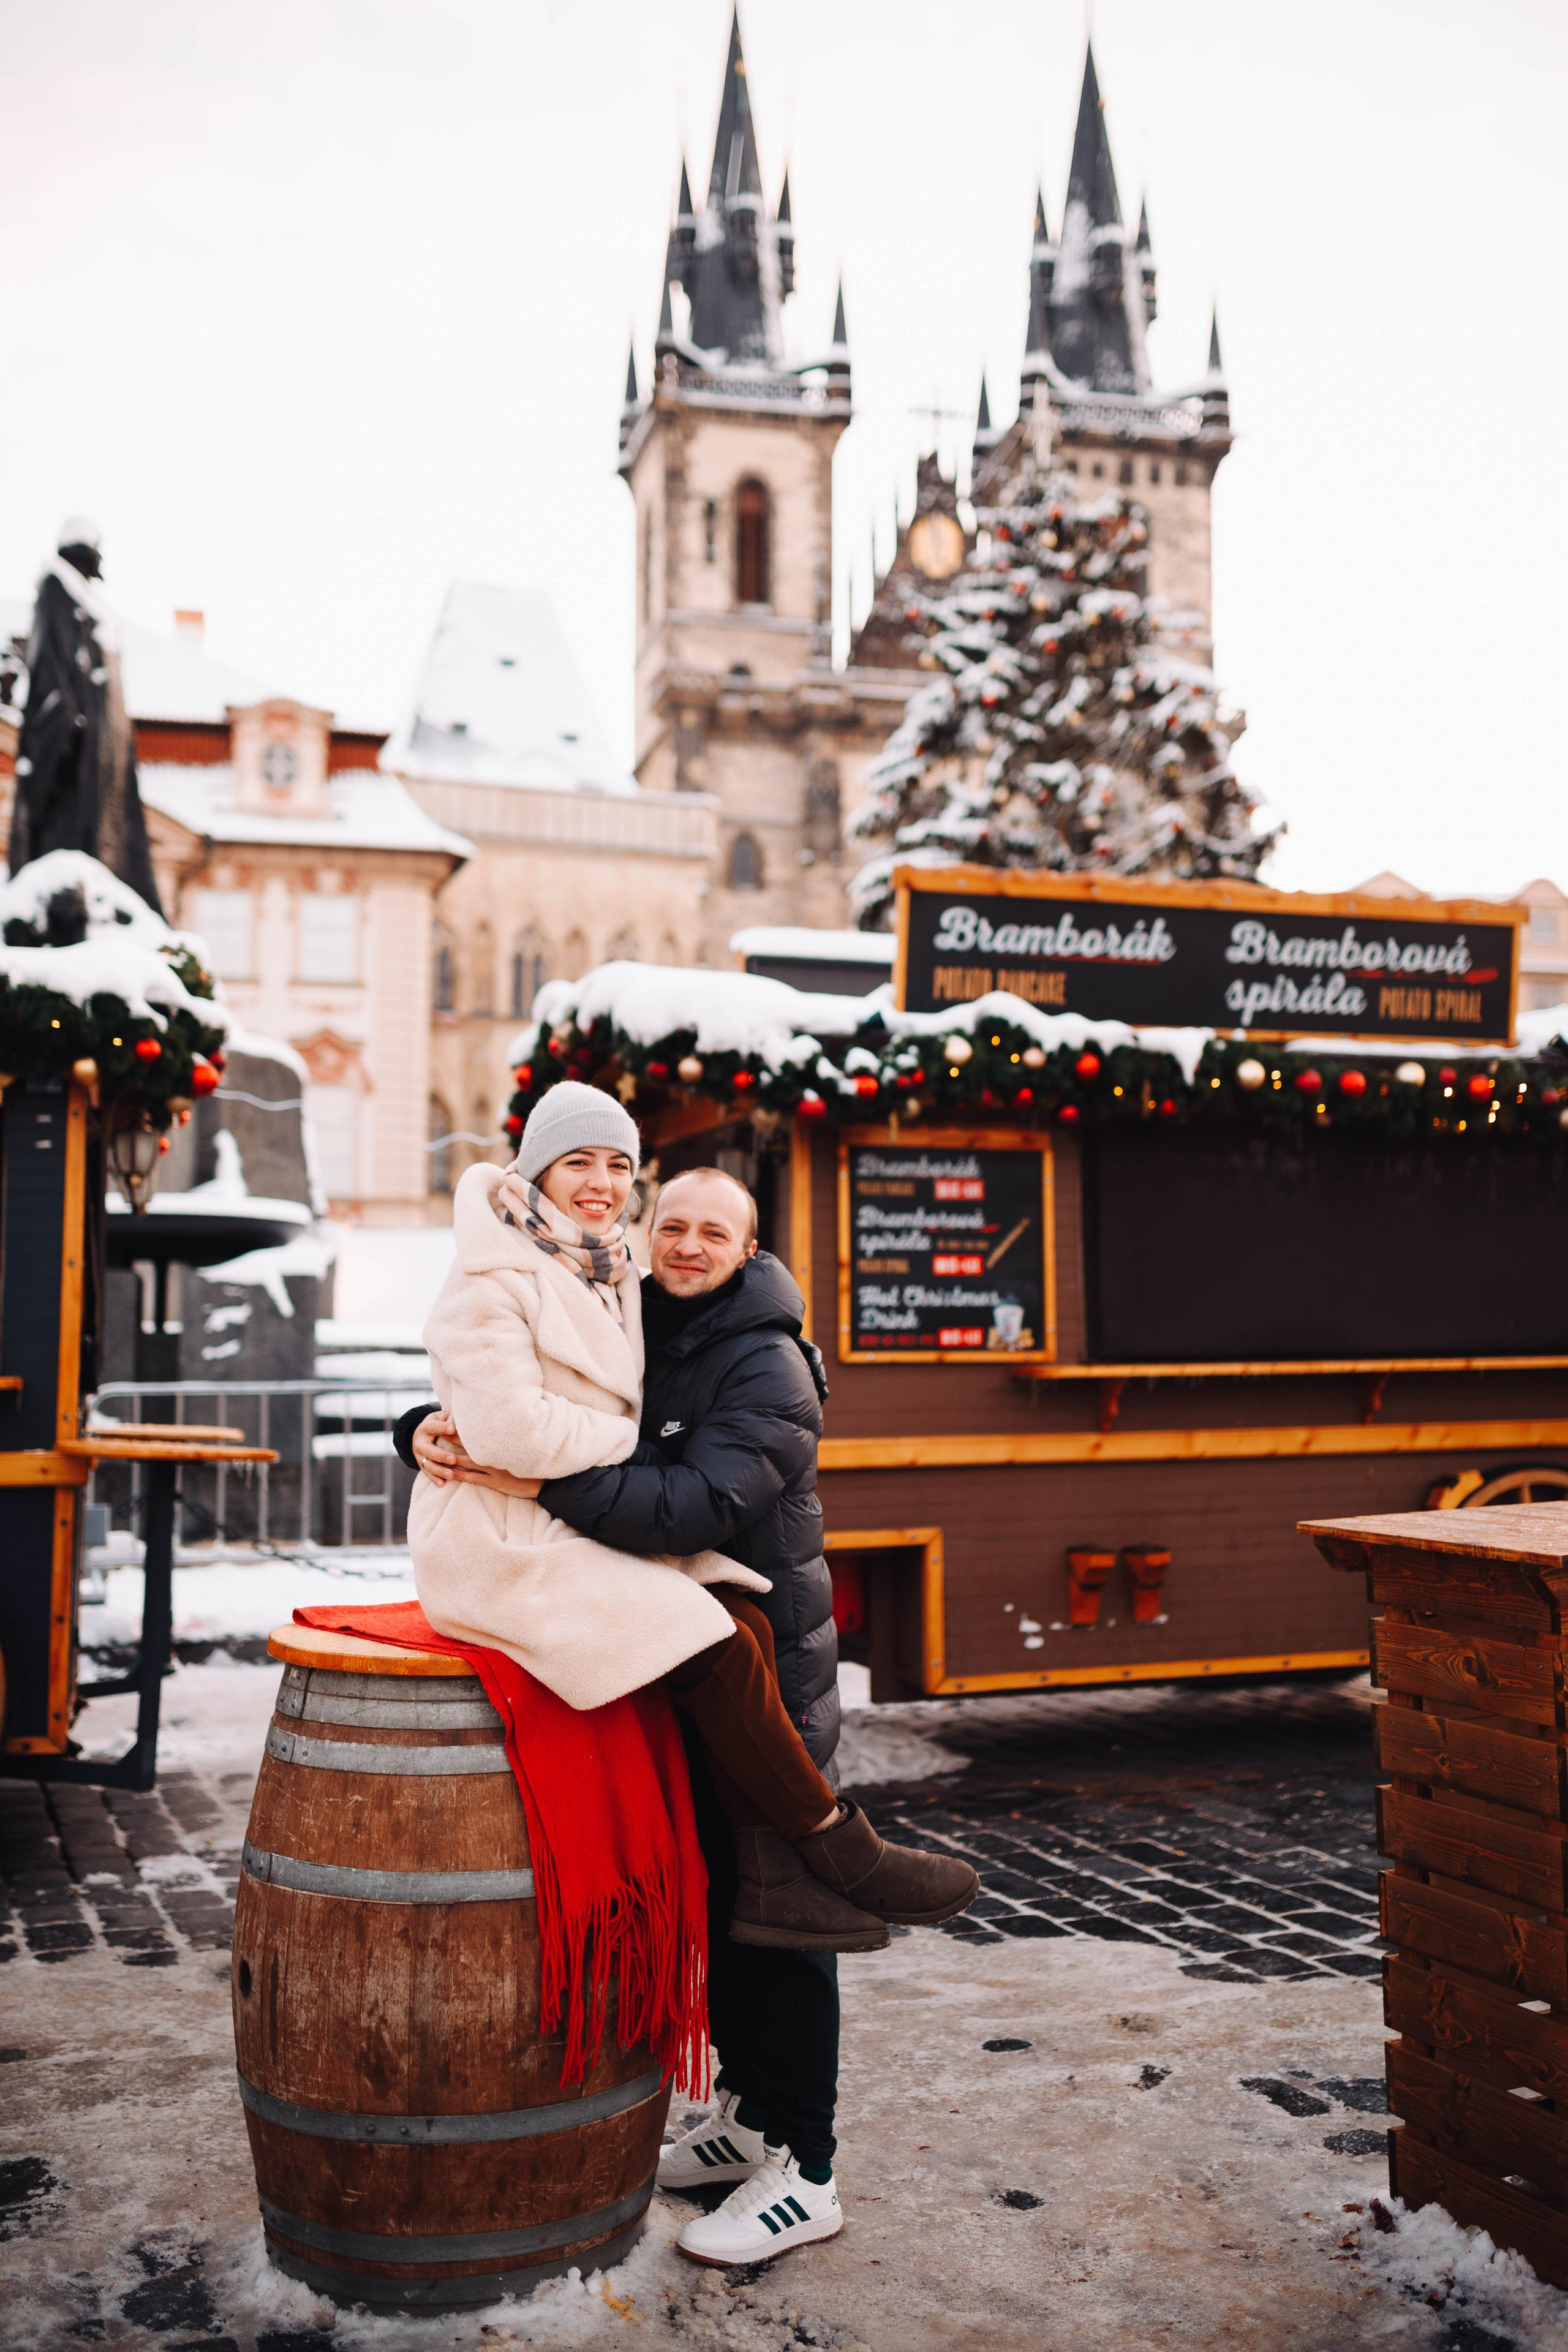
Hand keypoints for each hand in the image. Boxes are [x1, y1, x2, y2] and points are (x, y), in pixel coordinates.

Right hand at [412, 1410, 461, 1485]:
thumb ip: (447, 1417)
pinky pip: (427, 1473)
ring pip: (428, 1464)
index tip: (453, 1429)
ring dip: (439, 1470)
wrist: (419, 1435)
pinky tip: (442, 1483)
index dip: (442, 1428)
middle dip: (441, 1455)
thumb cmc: (436, 1425)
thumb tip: (461, 1414)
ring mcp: (419, 1455)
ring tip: (451, 1475)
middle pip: (428, 1450)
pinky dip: (434, 1479)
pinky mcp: (421, 1465)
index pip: (433, 1427)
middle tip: (453, 1459)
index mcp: (426, 1428)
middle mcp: (420, 1442)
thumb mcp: (439, 1417)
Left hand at [413, 1411, 541, 1499]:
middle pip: (470, 1444)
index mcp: (503, 1444)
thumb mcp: (527, 1445)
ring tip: (437, 1451)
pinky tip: (449, 1473)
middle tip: (439, 1430)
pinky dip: (460, 1476)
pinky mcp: (496, 1482)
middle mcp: (497, 1455)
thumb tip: (508, 1423)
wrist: (546, 1482)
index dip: (466, 1426)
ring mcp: (496, 1469)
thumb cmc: (538, 1462)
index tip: (454, 1418)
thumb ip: (514, 1435)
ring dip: (452, 1456)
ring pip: (468, 1462)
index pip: (481, 1433)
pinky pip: (474, 1478)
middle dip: (454, 1437)